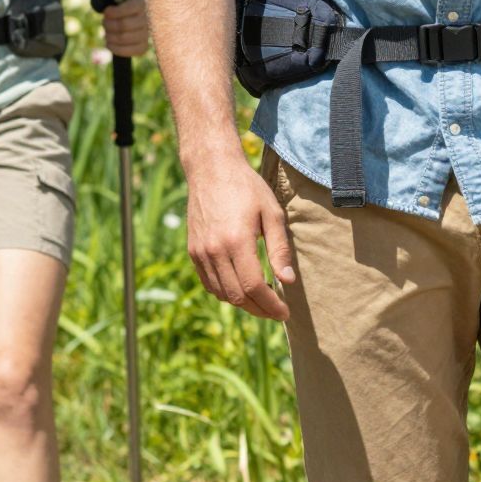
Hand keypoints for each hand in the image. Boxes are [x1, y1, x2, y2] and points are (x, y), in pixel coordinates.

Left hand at [100, 0, 150, 57]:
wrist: (134, 20)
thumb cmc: (121, 9)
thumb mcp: (118, 0)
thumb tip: (102, 6)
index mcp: (140, 5)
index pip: (127, 9)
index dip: (113, 12)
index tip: (106, 12)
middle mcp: (147, 19)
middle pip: (123, 25)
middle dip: (109, 24)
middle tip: (104, 23)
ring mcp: (146, 34)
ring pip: (123, 38)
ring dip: (109, 36)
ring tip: (107, 33)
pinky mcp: (143, 47)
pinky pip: (127, 51)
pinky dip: (114, 48)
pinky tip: (109, 43)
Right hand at [184, 151, 294, 321]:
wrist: (211, 169)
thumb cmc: (246, 187)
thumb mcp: (271, 213)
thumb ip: (279, 249)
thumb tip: (287, 281)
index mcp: (236, 241)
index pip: (254, 287)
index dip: (271, 305)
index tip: (285, 312)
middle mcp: (214, 250)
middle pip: (237, 296)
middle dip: (259, 309)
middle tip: (276, 311)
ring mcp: (200, 252)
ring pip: (221, 293)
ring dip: (243, 303)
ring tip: (262, 300)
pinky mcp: (193, 250)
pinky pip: (208, 283)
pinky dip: (225, 292)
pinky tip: (240, 288)